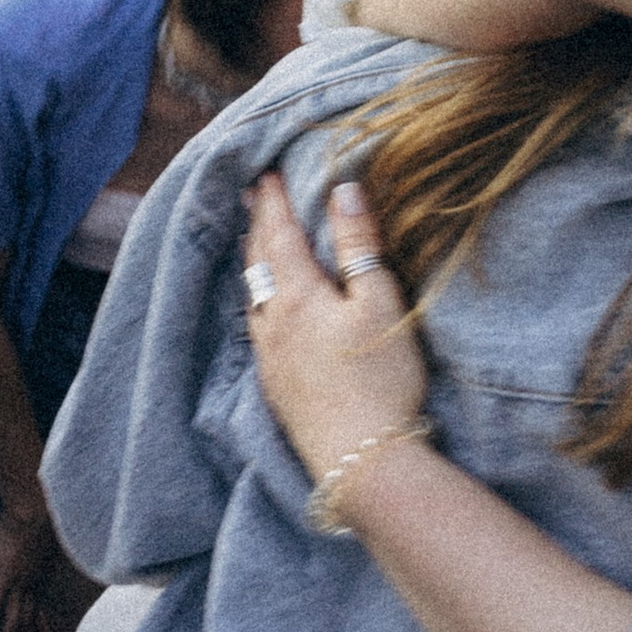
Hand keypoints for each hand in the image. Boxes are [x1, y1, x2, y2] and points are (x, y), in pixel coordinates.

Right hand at [0, 485, 89, 631]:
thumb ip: (37, 535)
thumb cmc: (38, 506)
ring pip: (11, 625)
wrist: (35, 503)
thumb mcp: (40, 526)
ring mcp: (16, 585)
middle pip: (27, 623)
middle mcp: (31, 585)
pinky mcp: (0, 581)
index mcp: (40, 574)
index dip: (40, 630)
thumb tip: (37, 529)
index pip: (39, 608)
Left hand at [243, 172, 427, 482]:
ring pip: (253, 296)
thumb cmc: (379, 378)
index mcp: (297, 295)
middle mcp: (272, 322)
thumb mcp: (380, 302)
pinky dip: (258, 300)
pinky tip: (265, 309)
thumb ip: (359, 245)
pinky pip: (257, 326)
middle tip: (251, 196)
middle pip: (258, 262)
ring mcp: (270, 357)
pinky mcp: (276, 386)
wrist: (359, 459)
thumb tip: (343, 190)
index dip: (275, 200)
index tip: (267, 173)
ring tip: (255, 244)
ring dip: (253, 262)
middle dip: (257, 225)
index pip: (280, 234)